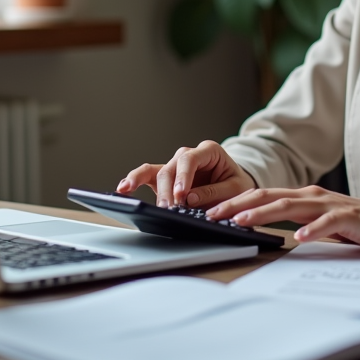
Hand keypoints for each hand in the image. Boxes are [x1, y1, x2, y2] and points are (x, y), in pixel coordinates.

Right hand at [117, 140, 255, 207]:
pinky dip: (134, 180)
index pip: (190, 158)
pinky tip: (123, 189)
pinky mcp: (166, 177)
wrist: (234, 187)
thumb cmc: (236, 185)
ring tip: (141, 202)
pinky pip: (147, 175)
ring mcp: (175, 165)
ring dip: (151, 189)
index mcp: (209, 151)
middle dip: (167, 189)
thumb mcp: (235, 189)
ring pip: (157, 171)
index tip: (181, 195)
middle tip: (169, 208)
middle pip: (171, 168)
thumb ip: (215, 192)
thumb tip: (190, 199)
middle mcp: (189, 155)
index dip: (184, 176)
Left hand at [207, 186, 359, 253]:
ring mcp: (332, 205)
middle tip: (210, 213)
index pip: (264, 197)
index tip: (212, 212)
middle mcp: (315, 196)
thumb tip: (278, 234)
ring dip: (261, 213)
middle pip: (268, 196)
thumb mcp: (327, 226)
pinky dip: (310, 230)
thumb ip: (304, 225)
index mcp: (308, 198)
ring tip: (239, 222)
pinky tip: (296, 239)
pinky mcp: (351, 217)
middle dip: (236, 204)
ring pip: (289, 206)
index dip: (236, 202)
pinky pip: (326, 223)